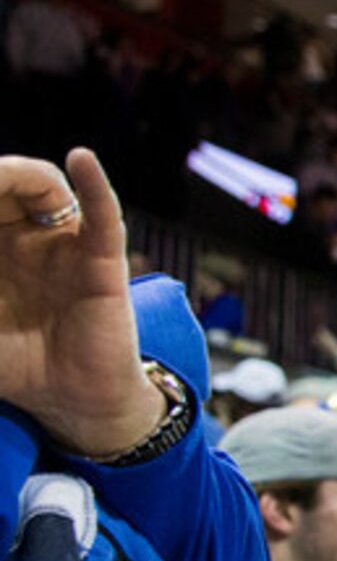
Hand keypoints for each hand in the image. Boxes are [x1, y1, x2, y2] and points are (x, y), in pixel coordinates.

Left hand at [0, 150, 160, 455]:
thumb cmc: (13, 364)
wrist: (65, 401)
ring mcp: (63, 245)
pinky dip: (95, 185)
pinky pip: (102, 216)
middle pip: (5, 184)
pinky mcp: (101, 262)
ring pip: (44, 187)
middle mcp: (23, 236)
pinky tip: (82, 160)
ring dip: (18, 175)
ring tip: (3, 178)